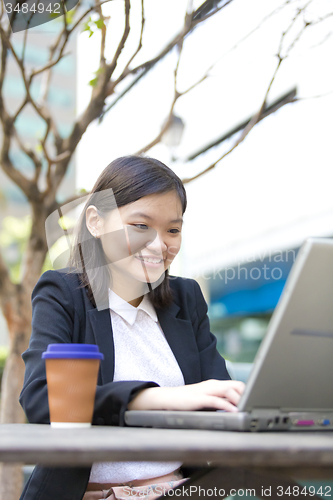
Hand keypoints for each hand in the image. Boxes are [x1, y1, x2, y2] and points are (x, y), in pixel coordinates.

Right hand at [127, 379, 244, 412]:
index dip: (248, 392)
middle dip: (247, 394)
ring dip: (240, 400)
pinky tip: (233, 412)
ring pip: (228, 390)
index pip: (236, 384)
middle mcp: (212, 385)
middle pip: (236, 385)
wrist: (167, 399)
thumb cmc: (186, 401)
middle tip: (254, 406)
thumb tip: (234, 409)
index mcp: (215, 384)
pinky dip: (227, 406)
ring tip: (248, 409)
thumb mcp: (206, 400)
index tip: (255, 402)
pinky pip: (216, 401)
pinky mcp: (198, 399)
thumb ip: (219, 401)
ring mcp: (205, 390)